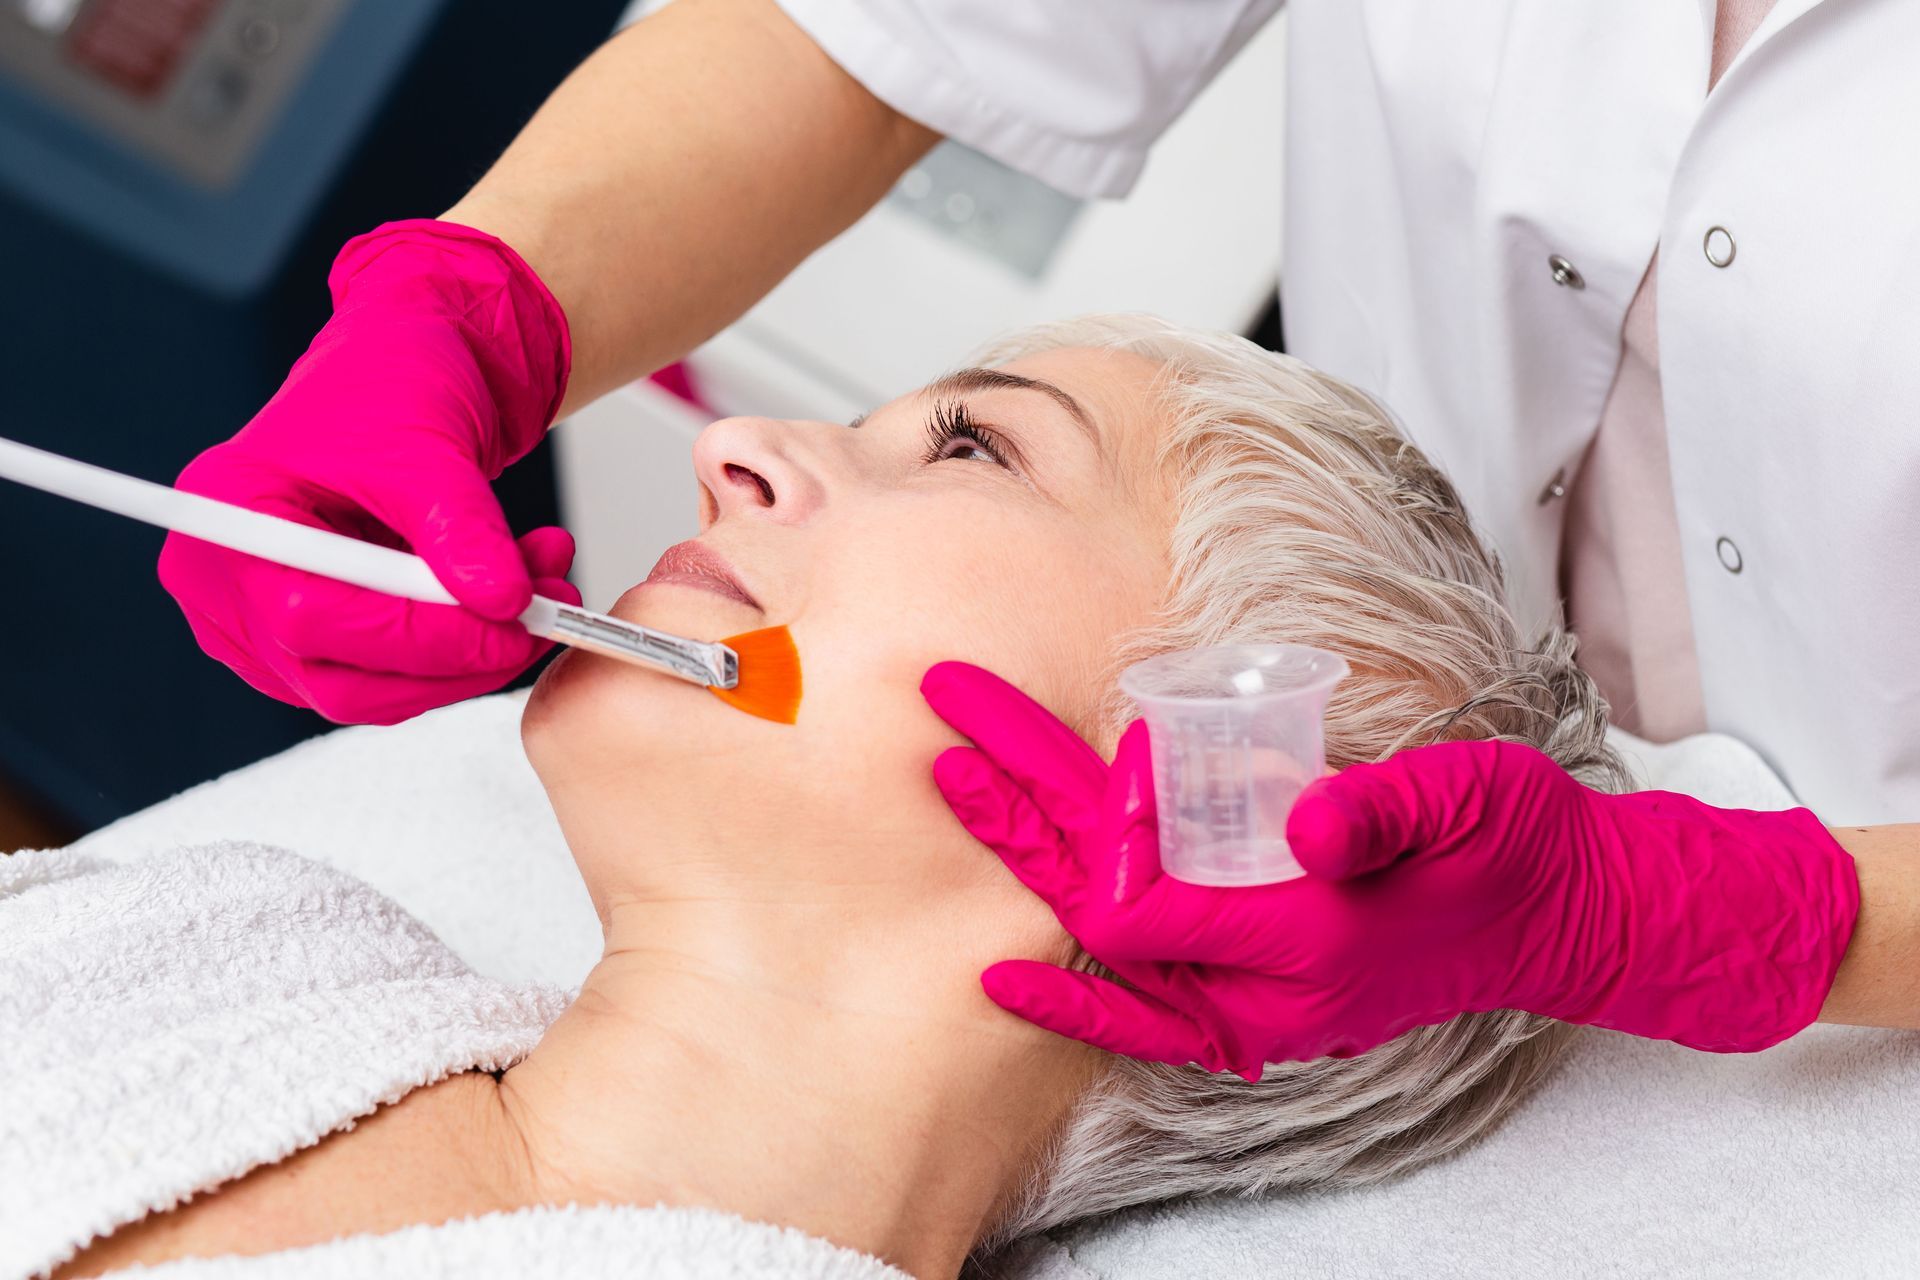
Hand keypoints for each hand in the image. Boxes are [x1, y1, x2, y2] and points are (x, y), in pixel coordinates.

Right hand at [159, 220, 576, 723]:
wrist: (403, 373)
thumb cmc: (389, 383)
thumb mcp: (427, 444)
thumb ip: (460, 527)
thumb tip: (502, 604)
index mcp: (225, 517)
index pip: (310, 619)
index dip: (420, 637)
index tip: (514, 624)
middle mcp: (224, 583)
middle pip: (335, 678)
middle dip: (454, 658)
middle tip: (542, 616)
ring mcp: (261, 622)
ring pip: (370, 691)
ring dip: (468, 656)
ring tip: (544, 588)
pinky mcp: (314, 640)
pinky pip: (385, 676)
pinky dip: (457, 649)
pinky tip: (511, 598)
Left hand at [922, 661, 1861, 1077]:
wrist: (1556, 921)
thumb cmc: (1511, 849)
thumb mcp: (1468, 805)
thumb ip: (1387, 814)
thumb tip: (1313, 823)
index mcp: (1306, 945)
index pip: (1145, 909)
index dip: (1091, 832)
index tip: (1065, 747)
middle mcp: (1264, 994)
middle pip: (1101, 918)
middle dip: (1016, 827)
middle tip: (939, 750)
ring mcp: (1256, 1009)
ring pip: (1109, 952)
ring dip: (1032, 868)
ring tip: (959, 788)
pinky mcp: (1257, 997)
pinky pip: (1144, 1006)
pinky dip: (1075, 991)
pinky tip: (1008, 969)